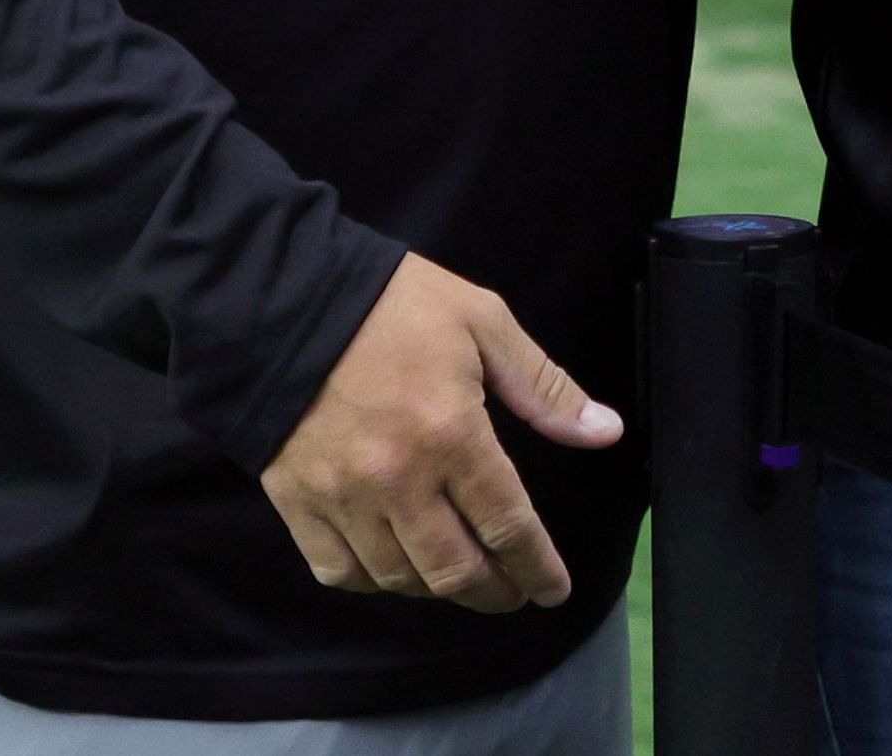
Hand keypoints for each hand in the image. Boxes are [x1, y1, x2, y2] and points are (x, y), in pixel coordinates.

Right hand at [260, 252, 621, 615]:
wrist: (285, 299)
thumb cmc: (392, 305)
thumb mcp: (481, 322)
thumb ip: (543, 385)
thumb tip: (605, 432)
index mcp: (451, 434)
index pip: (507, 525)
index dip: (537, 567)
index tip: (552, 589)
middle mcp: (399, 481)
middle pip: (455, 570)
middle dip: (495, 591)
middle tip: (512, 591)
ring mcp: (344, 499)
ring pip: (400, 579)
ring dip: (438, 587)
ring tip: (459, 573)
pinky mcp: (299, 503)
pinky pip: (340, 571)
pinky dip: (373, 579)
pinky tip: (392, 564)